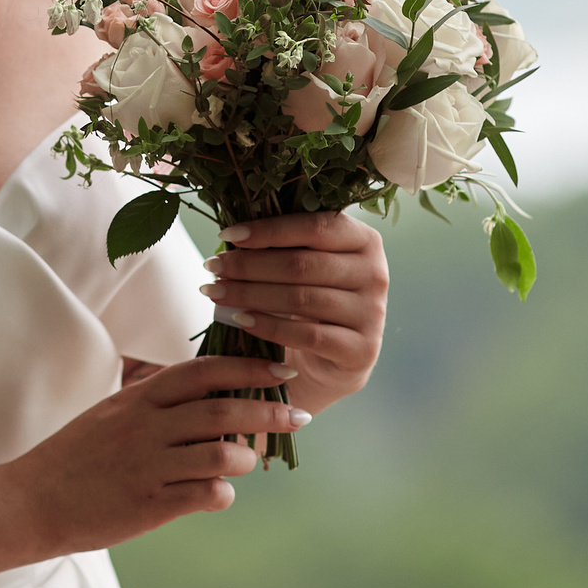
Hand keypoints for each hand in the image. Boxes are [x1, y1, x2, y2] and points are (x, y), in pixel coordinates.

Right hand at [7, 355, 309, 551]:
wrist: (32, 501)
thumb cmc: (75, 457)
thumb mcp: (110, 413)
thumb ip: (153, 398)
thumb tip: (202, 386)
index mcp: (138, 398)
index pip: (203, 371)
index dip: (248, 368)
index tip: (280, 370)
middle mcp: (146, 426)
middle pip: (222, 409)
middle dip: (268, 411)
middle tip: (298, 415)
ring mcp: (148, 466)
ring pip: (222, 453)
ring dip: (244, 459)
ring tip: (245, 463)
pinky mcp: (150, 504)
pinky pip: (206, 494)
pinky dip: (222, 494)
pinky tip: (215, 494)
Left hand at [199, 210, 386, 414]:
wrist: (330, 361)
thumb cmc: (309, 302)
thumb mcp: (303, 267)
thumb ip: (282, 247)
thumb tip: (230, 235)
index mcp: (364, 240)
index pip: (315, 226)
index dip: (268, 230)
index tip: (226, 235)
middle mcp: (375, 273)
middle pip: (302, 264)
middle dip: (249, 265)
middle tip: (211, 268)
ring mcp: (372, 313)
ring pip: (301, 299)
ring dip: (250, 294)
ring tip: (215, 293)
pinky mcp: (362, 350)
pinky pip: (308, 336)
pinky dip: (269, 326)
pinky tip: (240, 320)